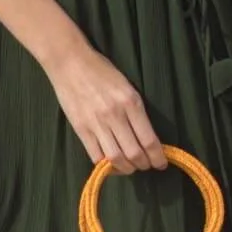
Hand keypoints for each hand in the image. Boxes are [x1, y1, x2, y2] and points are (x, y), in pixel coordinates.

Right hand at [46, 42, 168, 173]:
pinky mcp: (81, 129)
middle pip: (134, 153)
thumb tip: (145, 136)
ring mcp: (96, 124)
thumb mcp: (127, 86)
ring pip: (115, 159)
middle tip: (146, 165)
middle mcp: (115, 115)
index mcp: (131, 103)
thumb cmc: (101, 71)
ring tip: (130, 167)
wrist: (70, 62)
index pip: (149, 140)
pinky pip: (96, 156)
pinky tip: (111, 163)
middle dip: (143, 165)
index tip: (161, 163)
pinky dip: (106, 165)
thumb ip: (136, 110)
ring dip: (126, 168)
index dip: (158, 157)